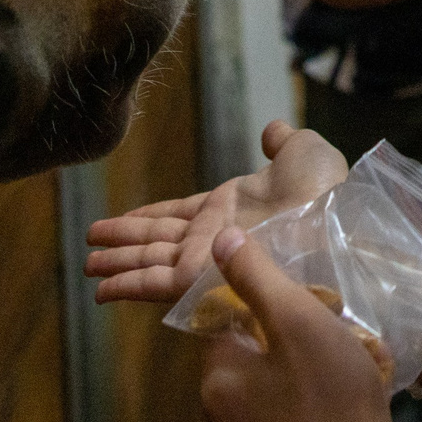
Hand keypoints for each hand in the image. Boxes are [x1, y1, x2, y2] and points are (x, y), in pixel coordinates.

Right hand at [87, 120, 348, 303]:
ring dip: (119, 264)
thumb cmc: (325, 190)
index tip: (120, 221)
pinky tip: (104, 291)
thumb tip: (272, 130)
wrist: (333, 223)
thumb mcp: (304, 154)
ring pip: (152, 261)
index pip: (179, 215)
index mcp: (232, 208)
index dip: (149, 217)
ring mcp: (208, 258)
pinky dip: (130, 285)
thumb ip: (283, 143)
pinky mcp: (204, 277)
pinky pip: (159, 282)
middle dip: (124, 245)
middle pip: (158, 240)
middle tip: (90, 252)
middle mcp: (216, 237)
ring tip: (88, 270)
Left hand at [199, 226, 396, 421]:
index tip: (309, 297)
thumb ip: (260, 281)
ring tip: (364, 360)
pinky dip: (324, 402)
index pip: (227, 318)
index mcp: (219, 377)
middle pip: (257, 353)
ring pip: (280, 385)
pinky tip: (361, 395)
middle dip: (301, 335)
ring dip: (317, 368)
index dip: (266, 299)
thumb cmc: (330, 405)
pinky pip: (297, 416)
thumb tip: (221, 237)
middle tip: (346, 328)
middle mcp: (223, 413)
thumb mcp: (300, 326)